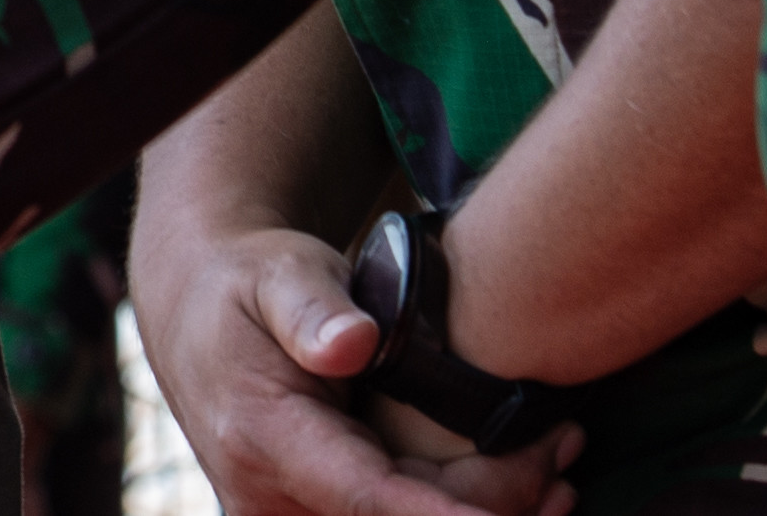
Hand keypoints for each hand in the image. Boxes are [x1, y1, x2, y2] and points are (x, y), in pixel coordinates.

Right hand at [133, 225, 577, 515]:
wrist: (198, 316)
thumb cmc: (252, 285)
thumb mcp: (280, 273)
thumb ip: (312, 309)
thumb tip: (353, 343)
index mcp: (264, 437)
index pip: (368, 497)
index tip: (515, 511)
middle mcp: (269, 499)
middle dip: (494, 507)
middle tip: (568, 457)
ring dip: (483, 514)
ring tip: (562, 478)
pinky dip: (450, 513)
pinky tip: (521, 497)